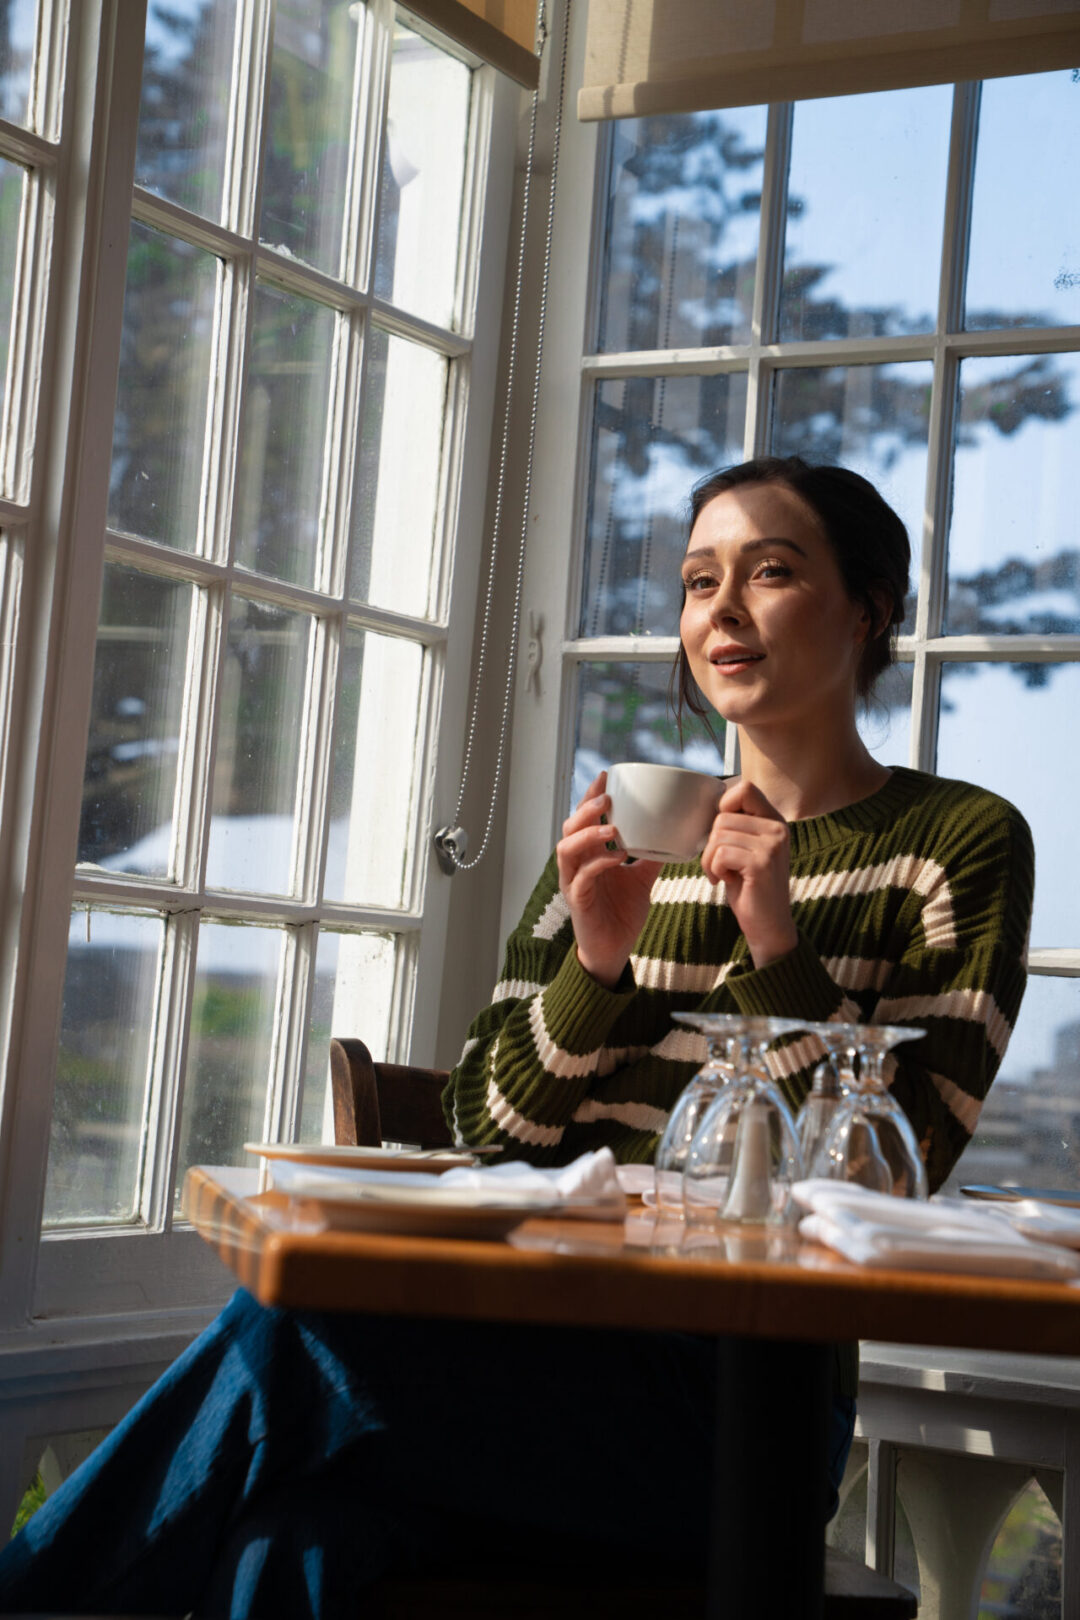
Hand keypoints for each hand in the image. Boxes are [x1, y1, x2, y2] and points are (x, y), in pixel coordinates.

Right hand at [557, 771, 661, 988]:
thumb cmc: (621, 913)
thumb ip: (651, 856)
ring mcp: (573, 883)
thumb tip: (674, 833)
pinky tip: (616, 857)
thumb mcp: (642, 879)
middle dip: (585, 810)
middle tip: (606, 799)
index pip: (583, 819)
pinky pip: (581, 878)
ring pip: (566, 850)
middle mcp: (576, 865)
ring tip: (609, 827)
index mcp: (589, 855)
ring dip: (587, 834)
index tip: (605, 776)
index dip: (590, 797)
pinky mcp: (578, 902)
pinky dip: (598, 864)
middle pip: (569, 828)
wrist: (614, 951)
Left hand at [701, 779, 797, 967]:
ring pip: (718, 835)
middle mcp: (778, 829)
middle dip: (711, 843)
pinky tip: (726, 881)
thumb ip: (736, 825)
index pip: (744, 788)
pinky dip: (715, 869)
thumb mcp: (745, 849)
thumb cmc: (749, 887)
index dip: (723, 805)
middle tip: (719, 865)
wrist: (768, 926)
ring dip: (710, 859)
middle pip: (722, 816)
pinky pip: (721, 853)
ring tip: (722, 874)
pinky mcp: (762, 863)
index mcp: (774, 821)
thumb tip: (710, 800)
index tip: (721, 834)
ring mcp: (772, 845)